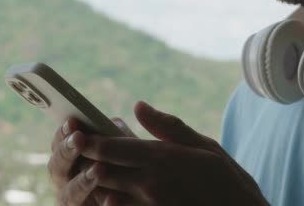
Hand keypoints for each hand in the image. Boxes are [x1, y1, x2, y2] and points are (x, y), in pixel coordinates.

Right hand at [48, 117, 135, 205]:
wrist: (139, 196)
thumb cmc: (127, 168)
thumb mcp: (122, 150)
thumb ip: (115, 137)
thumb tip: (113, 122)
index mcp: (69, 161)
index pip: (58, 145)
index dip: (62, 133)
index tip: (72, 121)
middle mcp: (65, 183)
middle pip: (57, 168)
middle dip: (66, 152)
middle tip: (79, 139)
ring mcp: (75, 202)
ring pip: (70, 195)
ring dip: (82, 181)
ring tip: (98, 168)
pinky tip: (112, 199)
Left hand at [79, 101, 267, 205]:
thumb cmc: (227, 180)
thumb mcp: (205, 146)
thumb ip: (168, 126)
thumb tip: (138, 107)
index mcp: (162, 159)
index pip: (110, 148)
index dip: (87, 139)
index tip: (76, 130)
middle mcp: (150, 185)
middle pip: (100, 171)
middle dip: (85, 159)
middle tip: (79, 147)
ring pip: (104, 194)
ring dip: (94, 182)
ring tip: (93, 168)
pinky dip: (108, 201)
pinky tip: (111, 193)